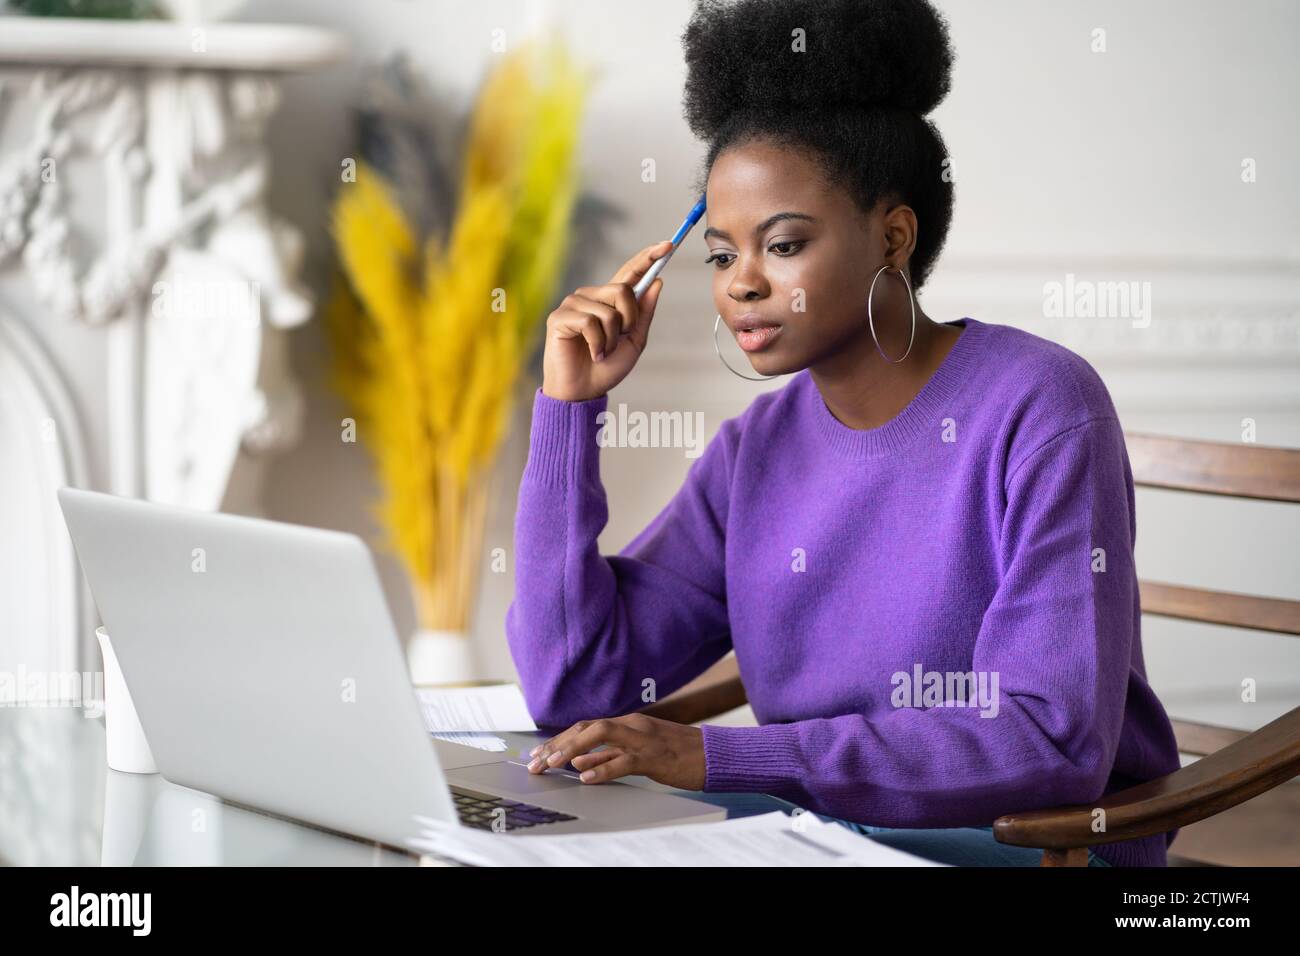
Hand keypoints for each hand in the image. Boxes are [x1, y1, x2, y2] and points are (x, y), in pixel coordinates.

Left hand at [525, 713, 705, 790]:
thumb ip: (612, 754)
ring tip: (552, 765)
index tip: (539, 754)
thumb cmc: (679, 755)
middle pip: (587, 727)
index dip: (560, 739)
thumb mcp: (641, 752)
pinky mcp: (655, 756)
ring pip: (601, 736)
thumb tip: (580, 762)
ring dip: (572, 750)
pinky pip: (624, 760)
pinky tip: (585, 776)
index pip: (586, 726)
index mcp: (629, 723)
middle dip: (558, 744)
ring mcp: (644, 738)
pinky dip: (603, 767)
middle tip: (536, 763)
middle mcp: (633, 725)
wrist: (715, 755)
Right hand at [541, 240, 673, 402]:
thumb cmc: (607, 367)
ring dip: (612, 338)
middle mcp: (591, 296)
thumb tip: (657, 281)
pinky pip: (590, 323)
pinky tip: (593, 354)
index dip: (648, 257)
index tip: (668, 245)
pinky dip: (598, 344)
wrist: (584, 391)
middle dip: (629, 319)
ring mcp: (573, 304)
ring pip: (608, 310)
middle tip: (620, 339)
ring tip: (602, 352)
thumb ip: (644, 312)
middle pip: (622, 289)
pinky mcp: (559, 317)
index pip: (630, 272)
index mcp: (609, 300)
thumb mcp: (635, 340)